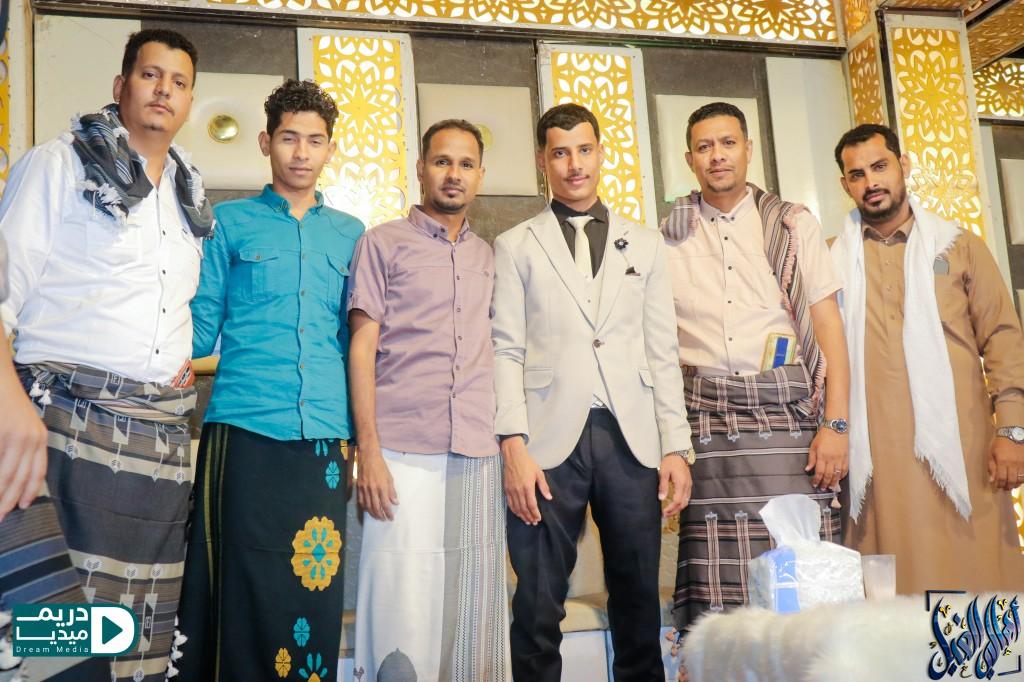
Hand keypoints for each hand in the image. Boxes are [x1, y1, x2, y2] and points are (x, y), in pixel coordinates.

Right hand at [0, 384, 47, 521]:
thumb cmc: (4, 403)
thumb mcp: (20, 426)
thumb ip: (19, 448)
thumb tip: (10, 475)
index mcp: (39, 437)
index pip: (37, 471)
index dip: (28, 491)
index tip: (20, 507)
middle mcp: (31, 438)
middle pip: (20, 477)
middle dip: (7, 499)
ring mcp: (14, 435)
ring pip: (5, 473)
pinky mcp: (2, 432)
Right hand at [355, 443, 397, 520]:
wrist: (368, 456)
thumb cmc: (381, 466)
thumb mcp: (389, 477)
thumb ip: (392, 491)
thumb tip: (395, 502)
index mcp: (382, 487)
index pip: (386, 504)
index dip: (388, 513)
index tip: (391, 518)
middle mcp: (373, 489)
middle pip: (376, 507)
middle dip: (381, 516)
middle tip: (384, 520)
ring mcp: (364, 488)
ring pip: (368, 506)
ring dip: (373, 513)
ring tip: (377, 517)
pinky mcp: (359, 487)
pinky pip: (361, 500)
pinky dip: (365, 507)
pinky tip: (368, 510)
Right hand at [501, 436, 551, 525]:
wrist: (513, 456)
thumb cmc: (528, 463)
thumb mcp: (539, 473)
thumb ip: (544, 487)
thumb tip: (549, 498)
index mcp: (528, 487)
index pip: (532, 505)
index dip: (535, 514)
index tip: (539, 519)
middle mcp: (519, 491)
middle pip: (524, 509)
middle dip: (529, 517)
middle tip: (533, 522)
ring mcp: (511, 491)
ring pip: (516, 508)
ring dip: (522, 516)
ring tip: (527, 521)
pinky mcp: (506, 489)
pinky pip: (510, 503)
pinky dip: (514, 510)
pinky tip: (518, 513)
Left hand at [659, 454, 691, 515]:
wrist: (678, 454)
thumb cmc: (670, 462)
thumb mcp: (663, 473)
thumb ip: (663, 486)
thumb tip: (661, 498)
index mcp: (681, 483)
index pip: (677, 501)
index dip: (671, 508)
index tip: (663, 512)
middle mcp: (687, 486)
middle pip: (683, 504)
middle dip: (674, 511)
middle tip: (665, 515)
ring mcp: (689, 485)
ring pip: (686, 501)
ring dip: (678, 508)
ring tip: (669, 512)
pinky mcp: (689, 484)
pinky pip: (687, 497)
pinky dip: (681, 503)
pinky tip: (675, 505)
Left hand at [806, 427, 847, 490]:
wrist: (836, 428)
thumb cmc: (824, 436)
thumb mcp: (813, 446)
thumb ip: (811, 459)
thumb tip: (808, 469)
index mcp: (822, 456)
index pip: (819, 472)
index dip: (817, 480)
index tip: (815, 484)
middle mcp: (831, 459)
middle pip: (828, 475)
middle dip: (825, 483)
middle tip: (823, 489)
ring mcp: (840, 459)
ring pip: (837, 474)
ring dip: (834, 482)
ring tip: (831, 488)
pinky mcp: (846, 458)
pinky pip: (845, 469)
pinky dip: (842, 476)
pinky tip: (839, 479)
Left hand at [988, 436, 1023, 491]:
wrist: (1012, 433)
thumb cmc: (999, 443)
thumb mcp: (991, 453)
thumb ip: (991, 467)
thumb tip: (991, 480)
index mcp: (1002, 461)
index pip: (1001, 478)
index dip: (999, 485)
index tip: (996, 487)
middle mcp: (1013, 463)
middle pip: (1011, 480)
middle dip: (1007, 486)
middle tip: (1004, 488)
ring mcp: (1022, 463)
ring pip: (1020, 479)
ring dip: (1015, 484)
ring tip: (1011, 486)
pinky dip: (1022, 479)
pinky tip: (1018, 480)